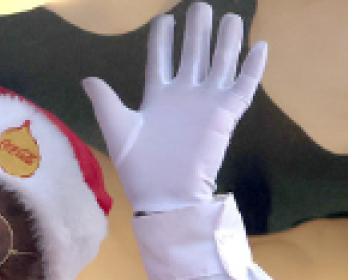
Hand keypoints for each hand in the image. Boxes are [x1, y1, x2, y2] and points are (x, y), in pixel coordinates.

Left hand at [82, 3, 266, 213]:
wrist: (166, 194)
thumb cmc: (140, 167)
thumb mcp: (118, 130)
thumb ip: (105, 102)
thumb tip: (87, 79)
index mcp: (157, 97)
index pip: (160, 59)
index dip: (162, 39)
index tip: (163, 18)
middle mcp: (183, 95)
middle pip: (193, 54)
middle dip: (197, 30)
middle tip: (199, 6)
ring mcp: (206, 103)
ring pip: (220, 63)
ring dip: (226, 41)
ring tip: (232, 16)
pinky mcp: (225, 114)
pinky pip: (243, 86)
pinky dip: (252, 67)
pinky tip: (259, 46)